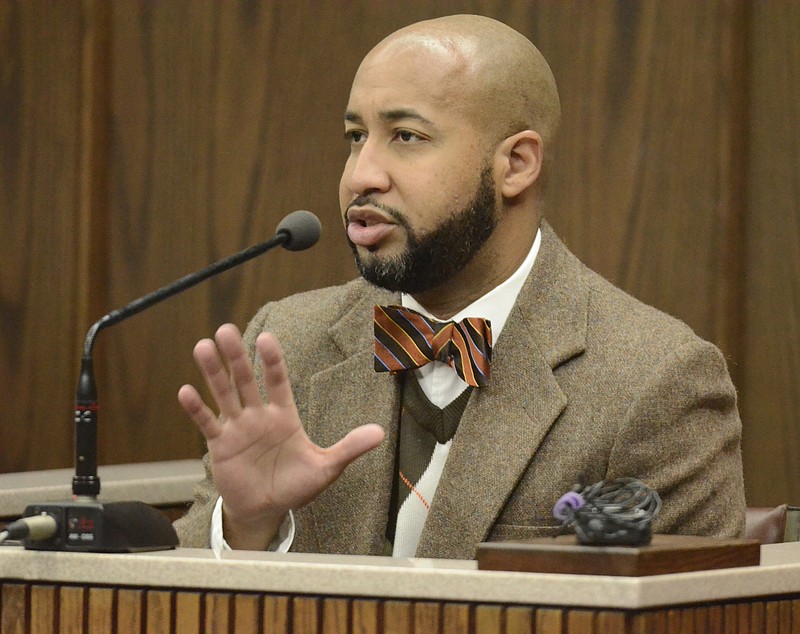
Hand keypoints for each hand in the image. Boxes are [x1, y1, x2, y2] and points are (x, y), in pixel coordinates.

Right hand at [178, 323, 384, 548]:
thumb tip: (380, 433)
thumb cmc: (297, 485)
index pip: (278, 381)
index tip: (268, 339)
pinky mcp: (220, 446)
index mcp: (284, 416)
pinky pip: (207, 424)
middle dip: (237, 356)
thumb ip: (349, 448)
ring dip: (213, 373)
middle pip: (246, 380)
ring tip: (203, 347)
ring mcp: (237, 429)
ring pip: (224, 395)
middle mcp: (258, 416)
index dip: (272, 361)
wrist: (267, 510)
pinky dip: (196, 410)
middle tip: (225, 330)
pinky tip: (185, 391)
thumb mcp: (327, 468)